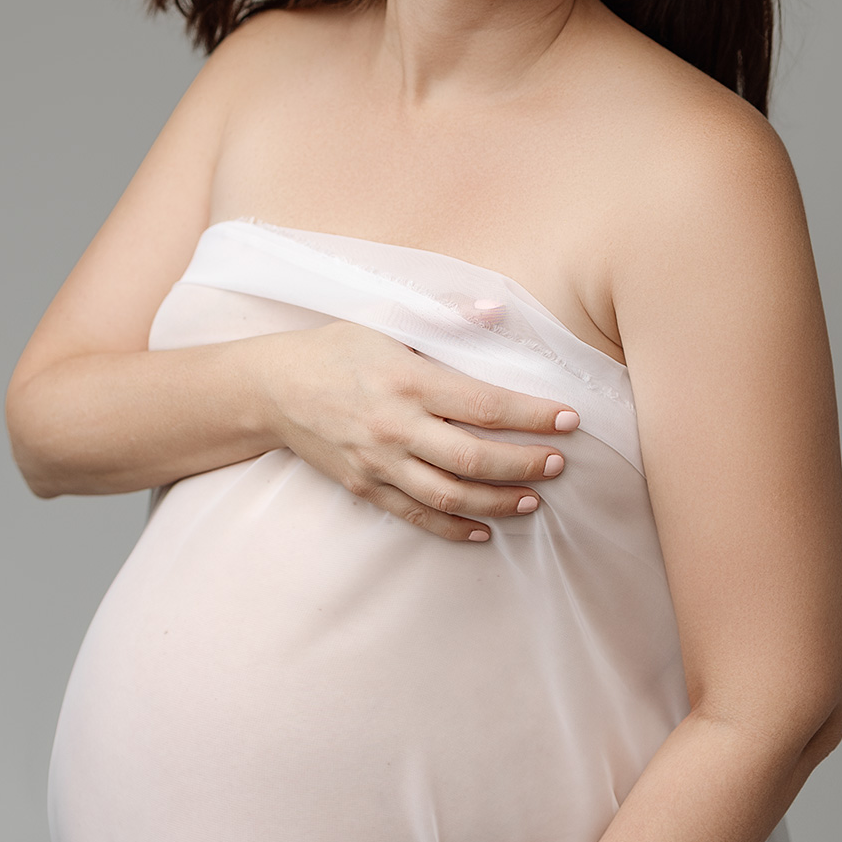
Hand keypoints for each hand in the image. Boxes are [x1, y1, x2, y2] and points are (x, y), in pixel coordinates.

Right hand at [259, 319, 578, 541]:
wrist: (272, 388)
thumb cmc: (336, 347)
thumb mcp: (386, 317)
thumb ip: (444, 315)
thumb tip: (497, 310)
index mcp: (409, 380)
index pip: (485, 406)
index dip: (533, 416)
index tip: (569, 420)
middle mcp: (396, 426)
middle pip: (474, 458)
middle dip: (524, 465)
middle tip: (558, 464)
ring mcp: (379, 462)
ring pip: (448, 494)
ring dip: (497, 502)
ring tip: (532, 500)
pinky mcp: (364, 486)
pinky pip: (414, 515)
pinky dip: (451, 526)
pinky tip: (482, 530)